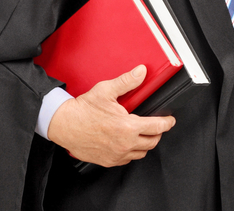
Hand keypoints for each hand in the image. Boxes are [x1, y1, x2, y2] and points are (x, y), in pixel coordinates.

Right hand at [46, 65, 175, 166]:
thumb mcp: (106, 90)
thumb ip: (127, 81)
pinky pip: (127, 160)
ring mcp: (116, 155)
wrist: (63, 125)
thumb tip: (141, 72)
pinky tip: (128, 143)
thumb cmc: (83, 109)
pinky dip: (132, 152)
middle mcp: (124, 144)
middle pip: (152, 142)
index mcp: (127, 127)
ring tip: (143, 134)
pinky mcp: (108, 161)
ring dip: (145, 144)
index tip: (170, 120)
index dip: (167, 123)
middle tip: (157, 126)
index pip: (157, 127)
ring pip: (141, 153)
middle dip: (158, 133)